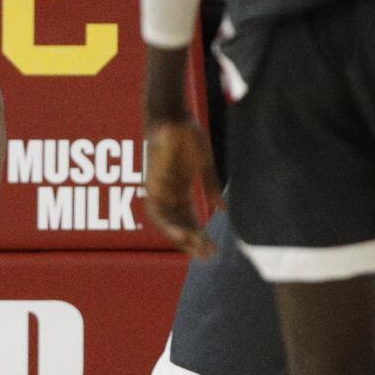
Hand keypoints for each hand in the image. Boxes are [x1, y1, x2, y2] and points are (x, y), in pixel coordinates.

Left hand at [141, 119, 222, 257]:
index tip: (214, 249)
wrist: (173, 118)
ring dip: (182, 238)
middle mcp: (168, 195)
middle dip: (194, 242)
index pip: (189, 220)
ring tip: (198, 249)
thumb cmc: (189, 137)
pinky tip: (183, 234)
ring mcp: (159, 191)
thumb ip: (210, 188)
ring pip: (168, 224)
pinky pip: (157, 212)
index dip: (201, 235)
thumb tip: (222, 210)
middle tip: (209, 256)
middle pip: (180, 226)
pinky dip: (169, 225)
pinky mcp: (151, 186)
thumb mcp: (204, 167)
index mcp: (180, 191)